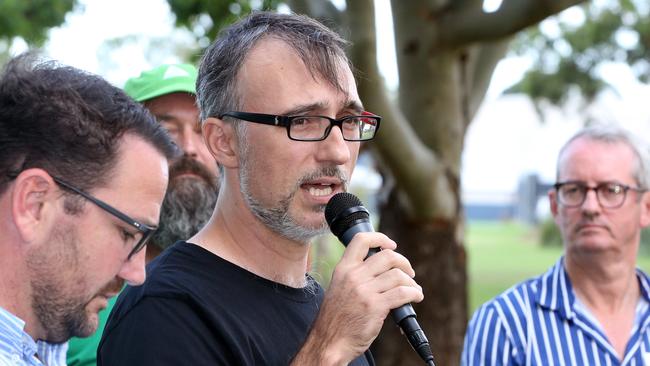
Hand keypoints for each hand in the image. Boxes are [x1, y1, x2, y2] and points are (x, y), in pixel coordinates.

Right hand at [292, 232, 423, 364]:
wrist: (329, 342)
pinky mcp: (376, 307)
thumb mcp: (339, 287)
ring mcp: (365, 291)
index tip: (391, 244)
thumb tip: (380, 268)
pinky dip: (414, 293)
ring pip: (398, 275)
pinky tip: (416, 297)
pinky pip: (403, 293)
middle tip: (409, 272)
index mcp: (343, 269)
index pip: (361, 240)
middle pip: (388, 256)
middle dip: (404, 263)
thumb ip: (355, 275)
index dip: (380, 238)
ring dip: (411, 282)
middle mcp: (354, 276)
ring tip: (413, 289)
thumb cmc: (336, 318)